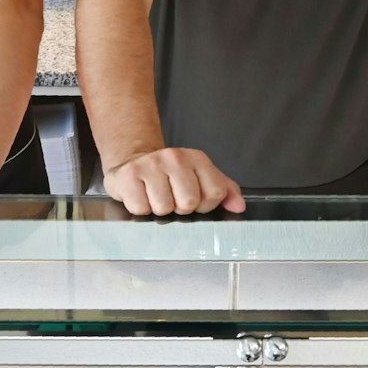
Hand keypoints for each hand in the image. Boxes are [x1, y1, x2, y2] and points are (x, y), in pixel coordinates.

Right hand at [104, 148, 245, 216]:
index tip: (194, 198)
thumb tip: (239, 206)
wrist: (134, 161)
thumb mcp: (200, 177)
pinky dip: (140, 208)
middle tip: (171, 197)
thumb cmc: (169, 175)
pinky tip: (141, 195)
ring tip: (154, 195)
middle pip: (189, 203)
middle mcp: (175, 158)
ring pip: (164, 208)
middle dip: (180, 207)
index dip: (205, 204)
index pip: (215, 193)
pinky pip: (141, 208)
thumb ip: (225, 191)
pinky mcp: (128, 175)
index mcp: (197, 158)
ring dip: (159, 209)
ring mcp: (150, 165)